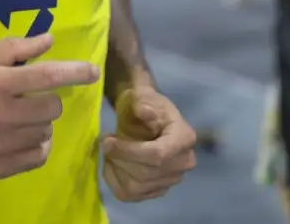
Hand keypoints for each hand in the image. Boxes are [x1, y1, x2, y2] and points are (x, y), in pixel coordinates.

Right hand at [0, 33, 100, 181]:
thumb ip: (11, 50)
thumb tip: (47, 40)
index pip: (46, 76)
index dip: (74, 72)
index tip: (93, 72)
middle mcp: (1, 115)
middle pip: (51, 108)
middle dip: (48, 101)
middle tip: (31, 99)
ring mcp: (0, 145)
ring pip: (45, 133)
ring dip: (39, 123)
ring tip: (19, 119)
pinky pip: (37, 157)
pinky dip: (36, 146)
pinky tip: (22, 138)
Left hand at [102, 87, 197, 201]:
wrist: (145, 116)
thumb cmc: (144, 104)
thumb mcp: (142, 94)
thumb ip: (143, 101)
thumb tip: (143, 111)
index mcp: (184, 138)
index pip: (158, 155)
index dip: (129, 151)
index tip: (106, 141)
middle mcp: (184, 162)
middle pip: (146, 173)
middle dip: (119, 158)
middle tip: (104, 142)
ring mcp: (172, 179)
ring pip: (136, 187)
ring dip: (116, 169)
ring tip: (110, 152)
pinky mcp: (157, 190)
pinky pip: (130, 195)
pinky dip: (115, 181)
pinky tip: (113, 164)